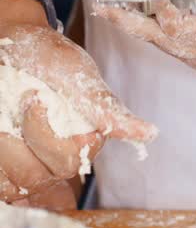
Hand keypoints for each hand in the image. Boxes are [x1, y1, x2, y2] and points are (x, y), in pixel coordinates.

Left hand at [0, 22, 154, 203]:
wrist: (6, 44)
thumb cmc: (44, 55)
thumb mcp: (76, 76)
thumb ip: (107, 109)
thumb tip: (149, 134)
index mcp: (82, 141)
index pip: (67, 161)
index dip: (43, 133)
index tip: (33, 96)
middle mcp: (55, 158)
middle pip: (35, 177)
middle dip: (16, 138)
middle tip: (16, 101)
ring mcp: (24, 163)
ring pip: (9, 183)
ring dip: (0, 145)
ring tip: (1, 113)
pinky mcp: (3, 166)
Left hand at [96, 0, 195, 97]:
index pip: (177, 24)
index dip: (163, 7)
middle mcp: (192, 49)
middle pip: (150, 34)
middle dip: (124, 20)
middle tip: (102, 7)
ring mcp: (187, 54)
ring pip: (151, 38)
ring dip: (128, 22)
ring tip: (106, 8)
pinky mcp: (186, 55)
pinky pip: (159, 40)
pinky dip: (143, 27)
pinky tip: (130, 15)